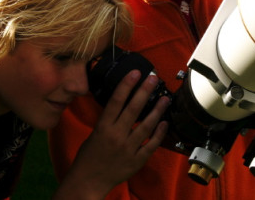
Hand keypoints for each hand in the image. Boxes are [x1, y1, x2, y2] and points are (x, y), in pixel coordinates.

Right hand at [53, 70, 169, 199]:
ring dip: (157, 110)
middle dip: (144, 91)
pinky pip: (151, 145)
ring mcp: (128, 149)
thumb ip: (108, 121)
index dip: (126, 85)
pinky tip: (165, 123)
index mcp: (103, 127)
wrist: (88, 181)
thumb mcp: (94, 134)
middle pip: (133, 109)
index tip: (135, 73)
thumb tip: (121, 105)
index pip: (116, 101)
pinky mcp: (136, 161)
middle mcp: (116, 136)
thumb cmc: (88, 157)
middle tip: (153, 78)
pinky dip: (159, 134)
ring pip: (146, 126)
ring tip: (165, 98)